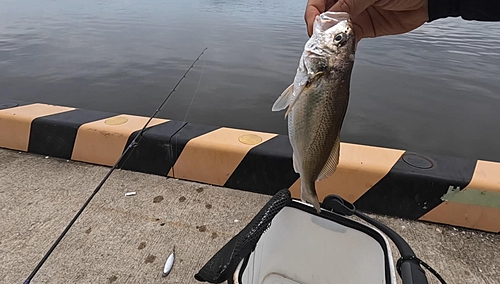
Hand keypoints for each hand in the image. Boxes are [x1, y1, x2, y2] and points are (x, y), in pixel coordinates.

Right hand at [305, 0, 428, 41]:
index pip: (318, 1)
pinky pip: (349, 40)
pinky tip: (343, 49)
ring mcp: (355, 15)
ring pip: (334, 30)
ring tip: (331, 45)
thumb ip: (349, 3)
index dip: (314, 14)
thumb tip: (329, 17)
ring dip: (331, 39)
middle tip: (321, 39)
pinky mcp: (364, 29)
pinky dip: (344, 46)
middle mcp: (347, 1)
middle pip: (323, 16)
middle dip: (320, 28)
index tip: (315, 26)